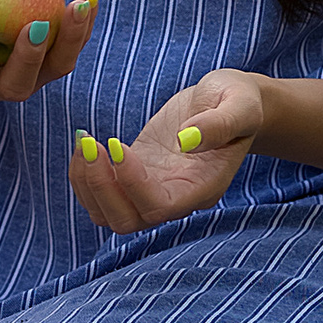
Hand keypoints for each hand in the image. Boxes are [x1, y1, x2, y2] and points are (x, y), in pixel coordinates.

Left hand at [68, 69, 267, 234]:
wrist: (229, 103)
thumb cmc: (238, 102)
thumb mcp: (239, 104)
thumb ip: (219, 124)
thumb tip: (188, 140)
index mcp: (202, 188)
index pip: (159, 207)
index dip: (131, 183)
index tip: (118, 144)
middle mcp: (176, 198)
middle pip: (127, 221)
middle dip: (100, 187)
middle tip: (91, 144)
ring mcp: (152, 190)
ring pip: (107, 214)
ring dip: (86, 184)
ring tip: (85, 142)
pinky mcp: (135, 175)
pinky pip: (100, 195)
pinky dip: (84, 175)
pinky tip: (86, 142)